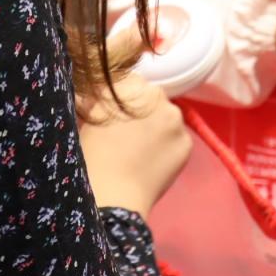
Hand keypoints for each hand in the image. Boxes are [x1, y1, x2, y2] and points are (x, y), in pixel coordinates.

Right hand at [78, 71, 192, 215]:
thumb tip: (101, 93)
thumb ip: (99, 97)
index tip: (113, 114)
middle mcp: (157, 95)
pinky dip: (167, 146)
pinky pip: (176, 138)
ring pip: (167, 116)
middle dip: (141, 109)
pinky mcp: (186, 142)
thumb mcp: (88, 118)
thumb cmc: (91, 156)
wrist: (113, 195)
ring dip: (157, 125)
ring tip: (140, 149)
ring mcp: (176, 119)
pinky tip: (152, 161)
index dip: (120, 98)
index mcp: (130, 85)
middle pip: (150, 96)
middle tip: (127, 133)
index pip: (128, 81)